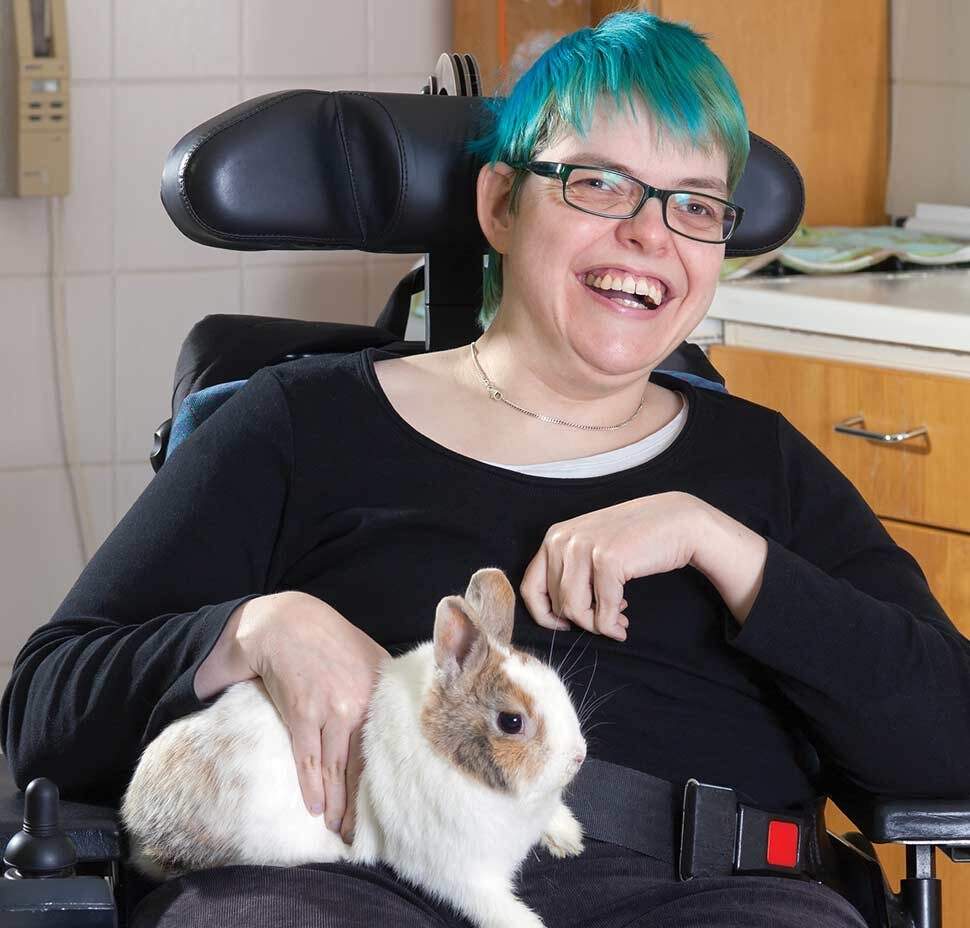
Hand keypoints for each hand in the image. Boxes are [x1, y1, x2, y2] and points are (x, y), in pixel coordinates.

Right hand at [232, 591, 390, 842]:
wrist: (287, 623)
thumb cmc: (332, 641)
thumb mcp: (371, 657)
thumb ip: (386, 689)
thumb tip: (403, 722)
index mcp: (381, 691)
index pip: (388, 746)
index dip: (390, 780)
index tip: (394, 806)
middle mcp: (359, 704)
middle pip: (362, 765)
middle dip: (361, 803)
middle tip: (362, 834)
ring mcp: (330, 710)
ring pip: (335, 768)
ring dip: (336, 804)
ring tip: (339, 830)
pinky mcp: (301, 713)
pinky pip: (307, 758)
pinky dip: (312, 786)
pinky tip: (315, 808)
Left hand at [520, 491, 702, 639]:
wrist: (677, 520)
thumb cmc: (634, 539)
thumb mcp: (590, 549)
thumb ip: (569, 573)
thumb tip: (557, 616)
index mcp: (553, 537)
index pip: (529, 588)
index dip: (545, 615)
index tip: (565, 625)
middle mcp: (562, 540)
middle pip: (557, 603)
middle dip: (582, 620)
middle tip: (607, 621)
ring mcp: (583, 548)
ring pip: (575, 610)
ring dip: (597, 626)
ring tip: (617, 622)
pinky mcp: (607, 560)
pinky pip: (602, 611)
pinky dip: (612, 625)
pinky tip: (623, 624)